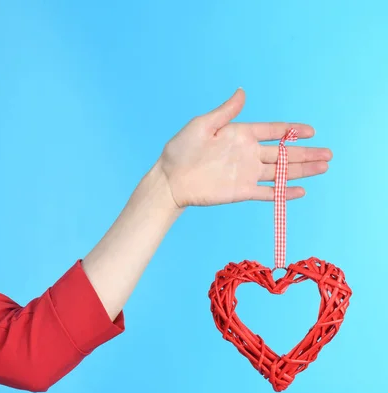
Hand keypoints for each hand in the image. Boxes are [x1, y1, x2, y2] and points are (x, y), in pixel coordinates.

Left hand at [159, 88, 331, 208]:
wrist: (171, 180)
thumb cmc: (182, 149)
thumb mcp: (203, 125)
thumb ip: (226, 112)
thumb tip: (242, 92)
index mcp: (241, 134)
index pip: (273, 131)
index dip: (292, 131)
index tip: (310, 131)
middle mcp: (248, 153)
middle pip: (284, 153)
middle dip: (306, 153)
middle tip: (329, 154)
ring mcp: (246, 173)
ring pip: (280, 172)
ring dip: (301, 170)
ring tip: (323, 168)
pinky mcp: (241, 191)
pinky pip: (266, 192)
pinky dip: (283, 192)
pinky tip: (299, 191)